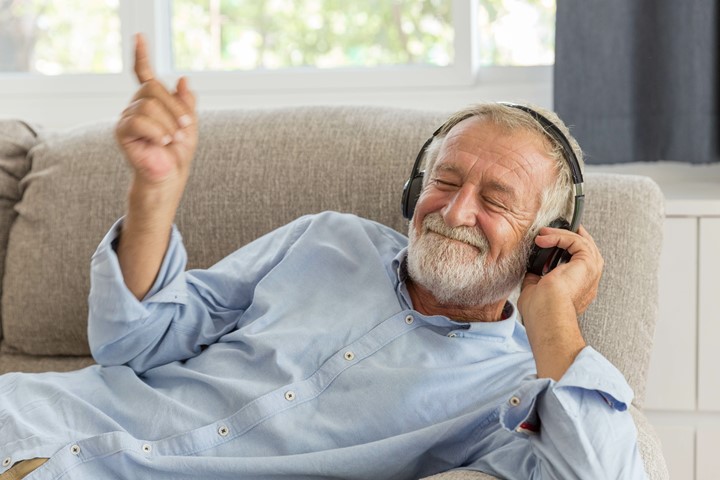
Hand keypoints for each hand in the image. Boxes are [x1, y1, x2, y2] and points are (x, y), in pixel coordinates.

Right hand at [115, 34, 196, 186]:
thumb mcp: (189, 125)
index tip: (139, 36)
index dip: (141, 55)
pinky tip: (161, 143)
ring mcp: (127, 117)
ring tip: (172, 140)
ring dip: (168, 123)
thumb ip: (186, 103)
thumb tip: (183, 79)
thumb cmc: (177, 154)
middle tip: (185, 127)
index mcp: (152, 101)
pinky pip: (138, 120)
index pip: (143, 74)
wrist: (168, 177)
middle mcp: (136, 105)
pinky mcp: (121, 132)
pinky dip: (156, 132)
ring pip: (148, 105)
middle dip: (175, 107)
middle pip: (152, 88)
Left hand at [519, 225, 602, 318]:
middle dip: (572, 236)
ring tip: (543, 233)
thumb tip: (532, 270)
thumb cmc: (540, 311)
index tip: (551, 242)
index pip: (579, 265)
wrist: (547, 314)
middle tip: (555, 229)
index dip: (567, 250)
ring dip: (561, 234)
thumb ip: (536, 279)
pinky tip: (544, 238)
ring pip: (583, 243)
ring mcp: (591, 272)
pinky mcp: (588, 264)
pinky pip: (577, 241)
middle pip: (588, 250)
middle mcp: (589, 281)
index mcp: (579, 290)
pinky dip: (559, 236)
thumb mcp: (535, 291)